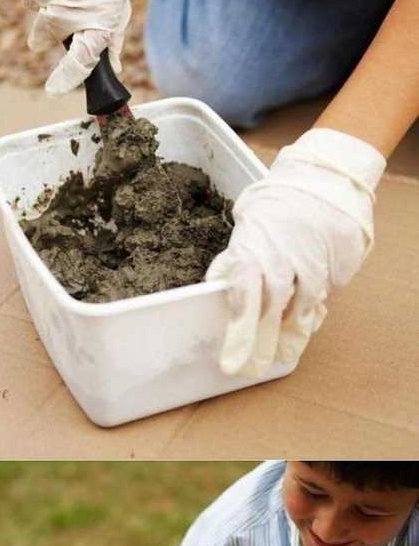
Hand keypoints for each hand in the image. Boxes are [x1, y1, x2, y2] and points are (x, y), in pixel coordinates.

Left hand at [204, 129, 383, 379]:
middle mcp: (280, 259)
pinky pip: (320, 301)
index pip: (241, 292)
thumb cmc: (282, 203)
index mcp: (254, 247)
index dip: (238, 328)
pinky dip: (310, 316)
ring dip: (287, 337)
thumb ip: (235, 257)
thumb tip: (212, 285)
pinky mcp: (334, 269)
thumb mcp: (251, 221)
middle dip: (258, 343)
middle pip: (268, 310)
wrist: (327, 177)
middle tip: (251, 368)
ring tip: (281, 356)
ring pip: (297, 311)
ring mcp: (310, 264)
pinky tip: (304, 325)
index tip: (232, 360)